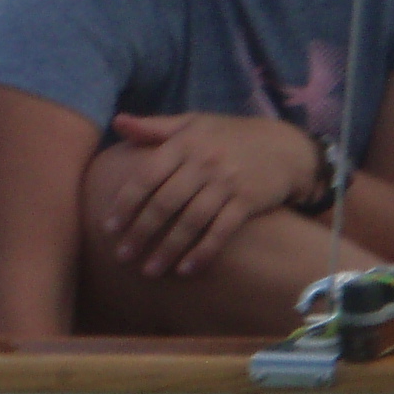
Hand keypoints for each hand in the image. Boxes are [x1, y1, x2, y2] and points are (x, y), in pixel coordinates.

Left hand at [103, 113, 316, 277]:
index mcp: (183, 143)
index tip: (109, 227)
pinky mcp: (248, 202)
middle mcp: (203, 163)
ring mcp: (226, 183)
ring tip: (149, 270)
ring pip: (190, 221)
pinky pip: (221, 232)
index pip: (147, 176)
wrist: (284, 146)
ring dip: (168, 249)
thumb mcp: (192, 123)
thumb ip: (154, 127)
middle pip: (165, 203)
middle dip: (141, 232)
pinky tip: (186, 270)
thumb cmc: (228, 135)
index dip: (126, 203)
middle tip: (122, 256)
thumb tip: (117, 122)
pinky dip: (203, 252)